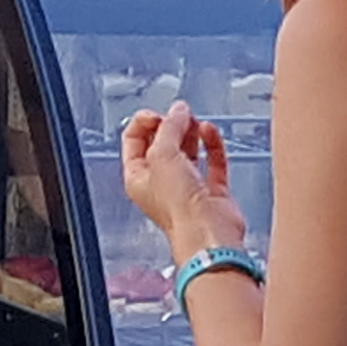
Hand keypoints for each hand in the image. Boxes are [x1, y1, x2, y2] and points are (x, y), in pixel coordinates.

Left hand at [116, 105, 247, 261]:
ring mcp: (187, 187)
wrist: (208, 233)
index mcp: (138, 178)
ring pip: (187, 151)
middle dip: (170, 125)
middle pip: (162, 144)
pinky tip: (209, 132)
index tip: (158, 113)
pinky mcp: (212, 191)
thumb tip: (178, 112)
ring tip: (195, 120)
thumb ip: (170, 127)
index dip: (144, 122)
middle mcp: (160, 184)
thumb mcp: (163, 155)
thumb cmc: (178, 209)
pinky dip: (211, 144)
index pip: (134, 141)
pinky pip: (212, 161)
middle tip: (180, 114)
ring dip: (191, 132)